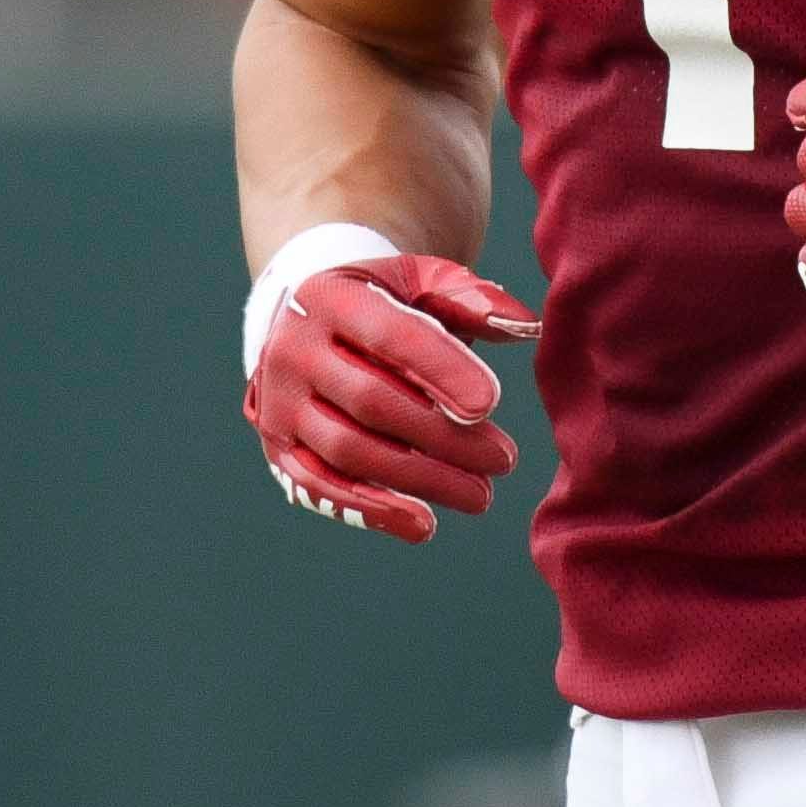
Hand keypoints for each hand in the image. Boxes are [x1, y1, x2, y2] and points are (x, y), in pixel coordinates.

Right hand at [246, 252, 537, 541]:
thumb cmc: (381, 302)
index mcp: (331, 296)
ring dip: (420, 479)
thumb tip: (527, 327)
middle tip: (503, 459)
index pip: (389, 335)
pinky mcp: (279, 448)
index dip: (441, 370)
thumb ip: (472, 300)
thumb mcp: (421, 282)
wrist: (305, 323)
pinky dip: (374, 511)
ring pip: (349, 451)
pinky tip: (425, 524)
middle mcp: (292, 350)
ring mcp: (279, 403)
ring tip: (480, 494)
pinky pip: (322, 488)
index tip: (491, 404)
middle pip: (372, 402)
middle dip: (444, 437)